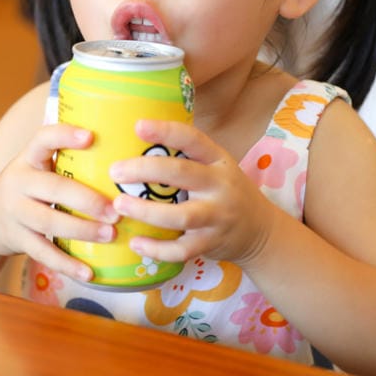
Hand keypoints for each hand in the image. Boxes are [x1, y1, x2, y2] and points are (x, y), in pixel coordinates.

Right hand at [0, 124, 118, 282]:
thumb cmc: (27, 190)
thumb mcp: (36, 169)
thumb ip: (66, 161)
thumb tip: (122, 158)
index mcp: (27, 159)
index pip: (42, 138)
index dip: (65, 135)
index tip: (90, 136)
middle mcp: (18, 182)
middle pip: (52, 187)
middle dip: (87, 199)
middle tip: (116, 210)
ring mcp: (15, 212)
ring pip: (48, 221)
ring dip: (82, 230)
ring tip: (110, 235)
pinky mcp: (16, 239)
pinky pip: (43, 252)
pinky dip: (66, 264)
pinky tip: (89, 271)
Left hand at [107, 120, 275, 265]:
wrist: (260, 230)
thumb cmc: (225, 191)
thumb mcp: (216, 167)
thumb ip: (186, 158)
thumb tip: (135, 141)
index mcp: (218, 160)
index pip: (193, 139)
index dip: (166, 131)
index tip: (138, 126)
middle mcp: (220, 186)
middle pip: (181, 173)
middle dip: (144, 170)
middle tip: (115, 171)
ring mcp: (218, 217)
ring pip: (181, 215)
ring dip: (147, 211)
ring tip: (119, 205)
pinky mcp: (212, 243)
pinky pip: (182, 250)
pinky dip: (157, 249)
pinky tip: (136, 243)